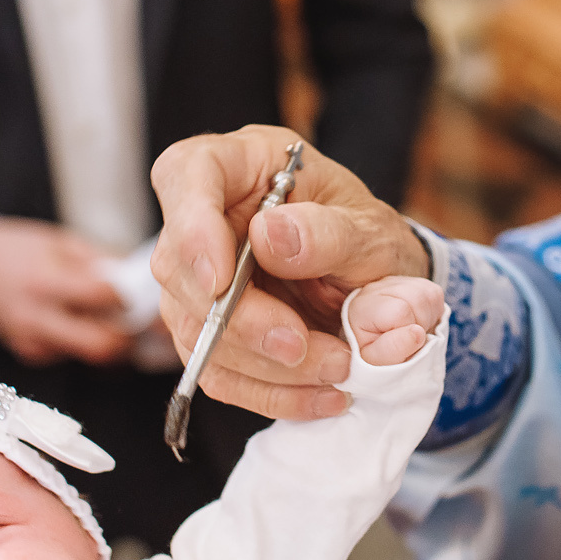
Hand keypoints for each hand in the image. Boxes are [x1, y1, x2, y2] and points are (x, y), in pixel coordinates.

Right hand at [0, 216, 134, 366]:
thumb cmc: (19, 250)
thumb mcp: (61, 242)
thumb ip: (99, 262)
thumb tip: (136, 279)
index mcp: (44, 282)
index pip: (102, 298)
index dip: (127, 296)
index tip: (136, 290)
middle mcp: (35, 318)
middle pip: (100, 346)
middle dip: (128, 337)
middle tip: (138, 321)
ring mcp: (31, 341)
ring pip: (89, 356)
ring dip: (108, 342)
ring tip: (110, 318)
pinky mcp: (29, 354)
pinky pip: (70, 355)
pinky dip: (83, 342)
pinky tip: (78, 322)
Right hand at [149, 127, 428, 420]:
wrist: (381, 285)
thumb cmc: (369, 238)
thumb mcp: (370, 229)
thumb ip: (329, 232)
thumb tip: (270, 236)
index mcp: (242, 165)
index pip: (188, 173)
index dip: (192, 227)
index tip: (221, 281)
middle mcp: (208, 217)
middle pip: (179, 267)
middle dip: (240, 320)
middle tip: (303, 345)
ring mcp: (198, 278)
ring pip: (193, 330)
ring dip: (263, 365)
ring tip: (336, 369)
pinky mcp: (208, 332)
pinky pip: (217, 372)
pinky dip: (269, 392)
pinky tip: (319, 394)